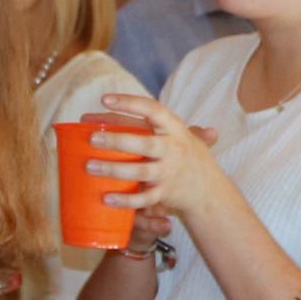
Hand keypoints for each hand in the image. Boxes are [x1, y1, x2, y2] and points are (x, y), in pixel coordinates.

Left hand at [85, 94, 238, 239]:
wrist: (210, 191)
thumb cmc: (184, 155)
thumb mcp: (174, 134)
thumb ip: (138, 123)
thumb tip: (98, 111)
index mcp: (175, 128)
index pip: (152, 110)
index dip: (129, 103)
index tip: (104, 99)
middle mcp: (173, 149)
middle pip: (144, 144)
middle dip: (117, 141)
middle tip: (92, 138)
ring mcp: (169, 173)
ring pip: (140, 172)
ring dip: (114, 169)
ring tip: (90, 166)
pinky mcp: (165, 194)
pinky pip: (144, 199)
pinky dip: (126, 200)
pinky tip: (106, 198)